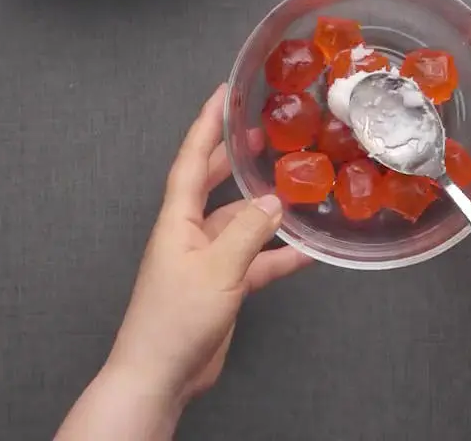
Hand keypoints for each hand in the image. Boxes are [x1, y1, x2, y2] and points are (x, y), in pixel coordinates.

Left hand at [107, 84, 311, 401]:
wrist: (161, 376)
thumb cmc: (176, 318)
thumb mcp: (216, 269)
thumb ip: (248, 233)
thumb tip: (274, 202)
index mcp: (178, 219)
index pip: (191, 160)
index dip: (206, 125)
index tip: (222, 95)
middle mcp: (192, 231)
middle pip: (215, 183)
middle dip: (235, 157)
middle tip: (263, 134)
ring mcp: (209, 258)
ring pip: (242, 223)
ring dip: (267, 210)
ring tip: (298, 188)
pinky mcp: (224, 283)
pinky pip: (257, 260)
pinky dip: (280, 254)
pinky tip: (309, 250)